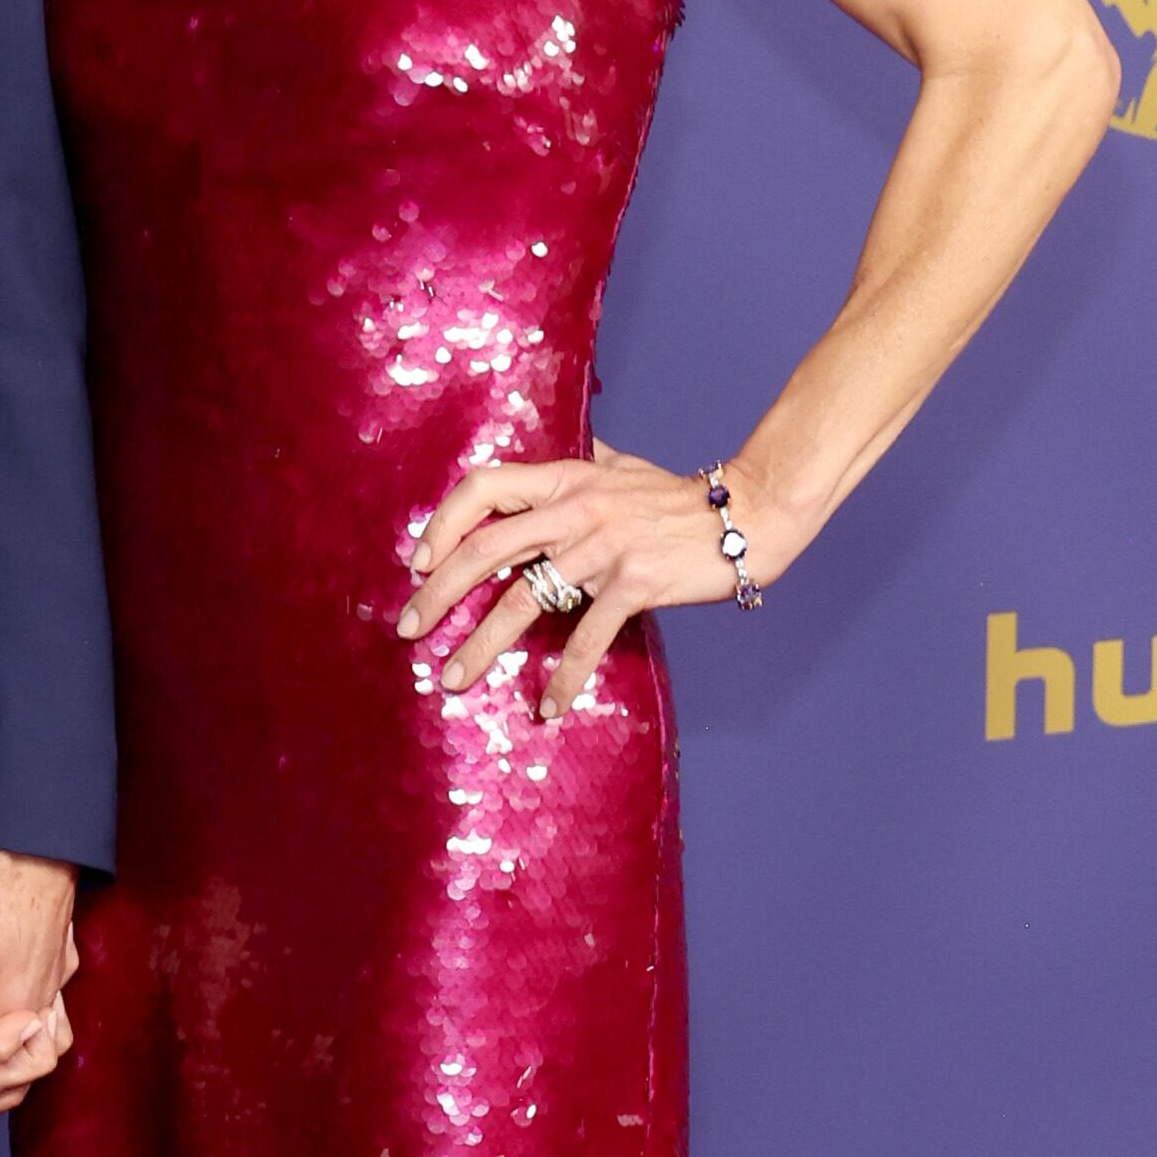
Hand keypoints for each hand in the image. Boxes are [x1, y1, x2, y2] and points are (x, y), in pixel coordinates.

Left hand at [396, 449, 780, 722]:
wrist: (746, 513)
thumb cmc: (679, 497)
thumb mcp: (624, 467)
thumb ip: (589, 461)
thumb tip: (573, 449)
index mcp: (565, 480)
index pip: (484, 487)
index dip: (443, 522)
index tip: (417, 563)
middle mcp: (576, 510)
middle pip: (486, 549)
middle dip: (438, 593)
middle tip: (410, 629)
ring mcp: (603, 547)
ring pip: (524, 600)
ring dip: (481, 645)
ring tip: (453, 679)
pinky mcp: (634, 583)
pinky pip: (586, 638)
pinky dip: (564, 677)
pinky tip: (547, 706)